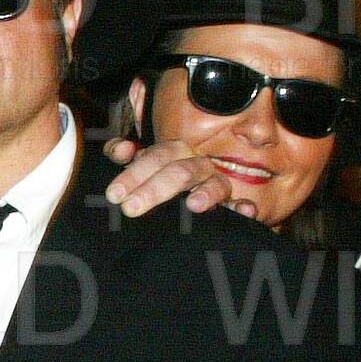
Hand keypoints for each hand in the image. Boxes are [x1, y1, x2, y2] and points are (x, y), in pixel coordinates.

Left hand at [100, 136, 252, 219]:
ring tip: (194, 206)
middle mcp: (197, 164)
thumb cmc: (156, 178)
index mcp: (174, 153)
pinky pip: (242, 204)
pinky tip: (245, 211)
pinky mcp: (233, 204)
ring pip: (214, 184)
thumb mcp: (138, 165)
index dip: (134, 173)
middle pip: (180, 171)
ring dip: (206, 193)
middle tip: (130, 208)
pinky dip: (244, 207)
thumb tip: (121, 150)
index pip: (156, 156)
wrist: (186, 199)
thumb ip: (123, 153)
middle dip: (155, 188)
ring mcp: (217, 183)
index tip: (115, 194)